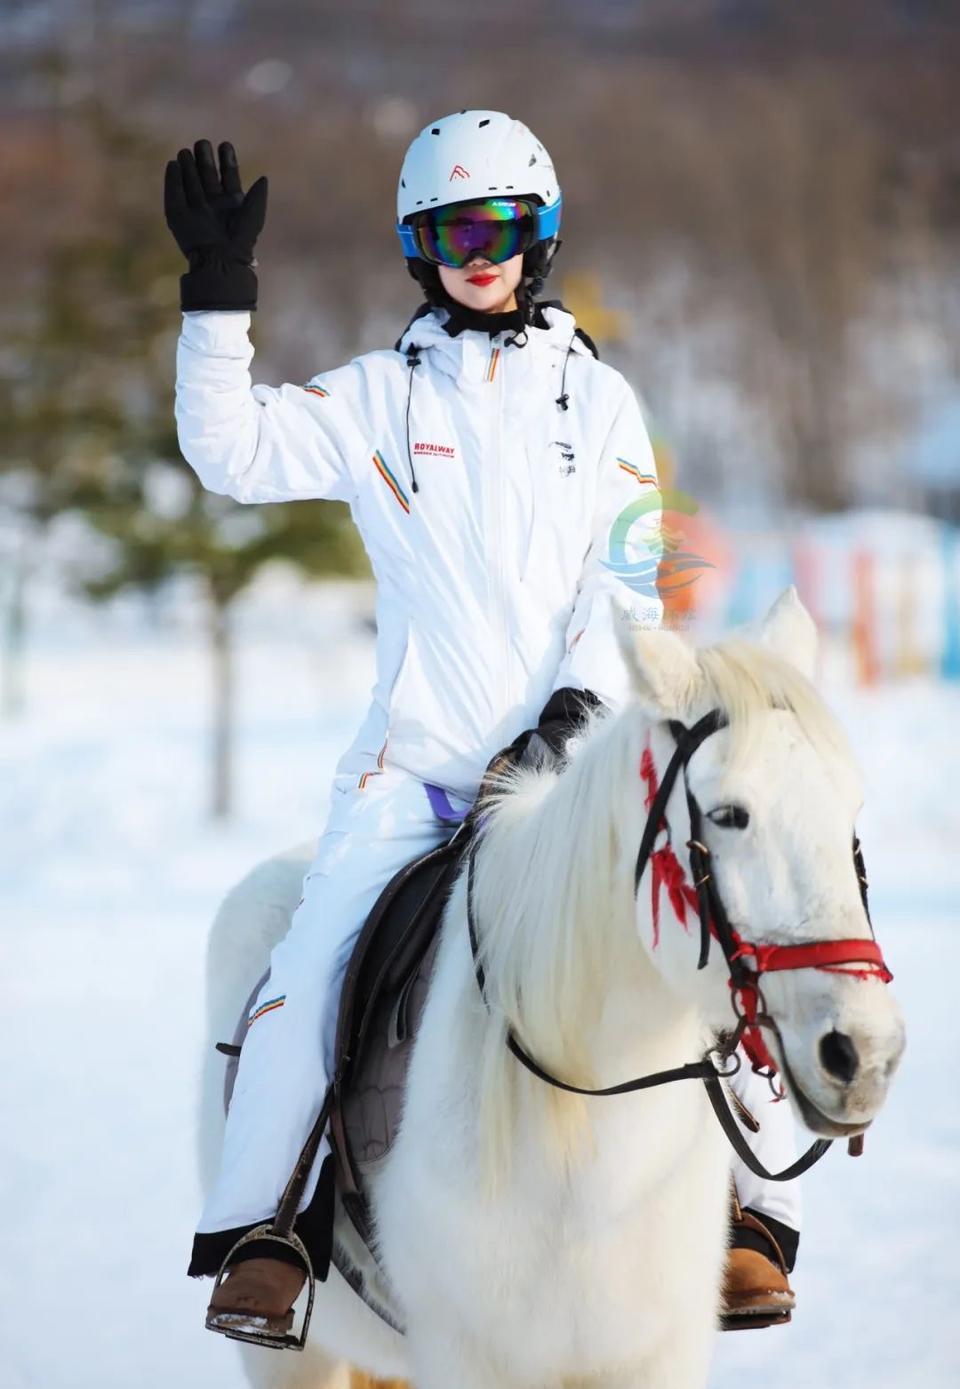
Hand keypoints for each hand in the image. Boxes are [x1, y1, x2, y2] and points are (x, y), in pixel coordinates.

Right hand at [164, 140, 267, 311]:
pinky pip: (174, 195)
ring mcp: (195, 210)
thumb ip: (258, 197)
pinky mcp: (178, 217)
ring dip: (189, 166)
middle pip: (207, 175)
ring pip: (190, 182)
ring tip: (187, 151)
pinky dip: (172, 180)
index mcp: (232, 204)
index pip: (229, 177)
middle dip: (205, 159)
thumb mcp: (254, 216)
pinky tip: (173, 165)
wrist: (222, 261)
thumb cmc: (241, 241)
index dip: (227, 161)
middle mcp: (213, 205)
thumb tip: (263, 178)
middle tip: (203, 143)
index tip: (225, 145)